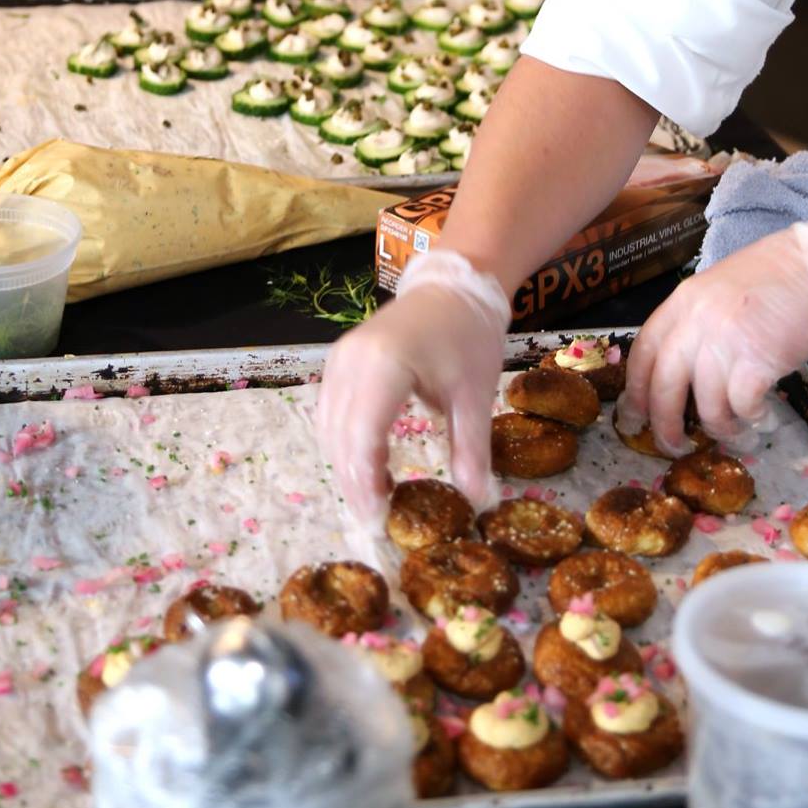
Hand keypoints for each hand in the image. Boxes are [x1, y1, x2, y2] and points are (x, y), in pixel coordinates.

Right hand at [317, 254, 509, 525]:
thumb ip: (472, 449)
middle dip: (354, 482)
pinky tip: (368, 465)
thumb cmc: (468, 335)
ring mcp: (340, 358)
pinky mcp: (339, 361)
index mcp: (385, 365)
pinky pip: (330, 411)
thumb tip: (479, 501)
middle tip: (376, 521)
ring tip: (375, 498)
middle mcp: (351, 360)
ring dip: (346, 465)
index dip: (366, 482)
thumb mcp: (476, 394)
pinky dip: (343, 443)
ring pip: (328, 427)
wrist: (455, 285)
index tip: (380, 520)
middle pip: (339, 436)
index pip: (363, 436)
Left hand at [621, 227, 807, 450]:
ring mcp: (725, 341)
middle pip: (663, 385)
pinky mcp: (757, 360)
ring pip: (706, 405)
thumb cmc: (778, 278)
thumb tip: (685, 371)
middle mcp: (696, 322)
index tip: (633, 417)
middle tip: (673, 446)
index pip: (642, 352)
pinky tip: (762, 417)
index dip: (634, 390)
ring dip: (720, 428)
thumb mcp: (720, 290)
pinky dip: (750, 420)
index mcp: (682, 302)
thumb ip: (697, 323)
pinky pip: (742, 407)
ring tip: (736, 433)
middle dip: (664, 424)